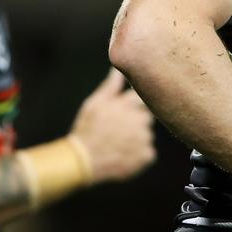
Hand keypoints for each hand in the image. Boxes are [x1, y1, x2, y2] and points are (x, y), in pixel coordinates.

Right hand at [70, 68, 155, 182]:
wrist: (83, 161)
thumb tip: (118, 70)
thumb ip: (111, 86)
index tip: (123, 114)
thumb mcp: (94, 104)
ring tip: (118, 145)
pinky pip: (148, 152)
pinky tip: (123, 155)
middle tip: (119, 131)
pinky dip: (139, 154)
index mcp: (128, 104)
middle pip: (147, 116)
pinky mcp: (147, 155)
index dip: (133, 106)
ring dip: (138, 138)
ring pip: (147, 135)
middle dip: (136, 122)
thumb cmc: (87, 129)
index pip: (141, 98)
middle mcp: (140, 119)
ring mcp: (145, 138)